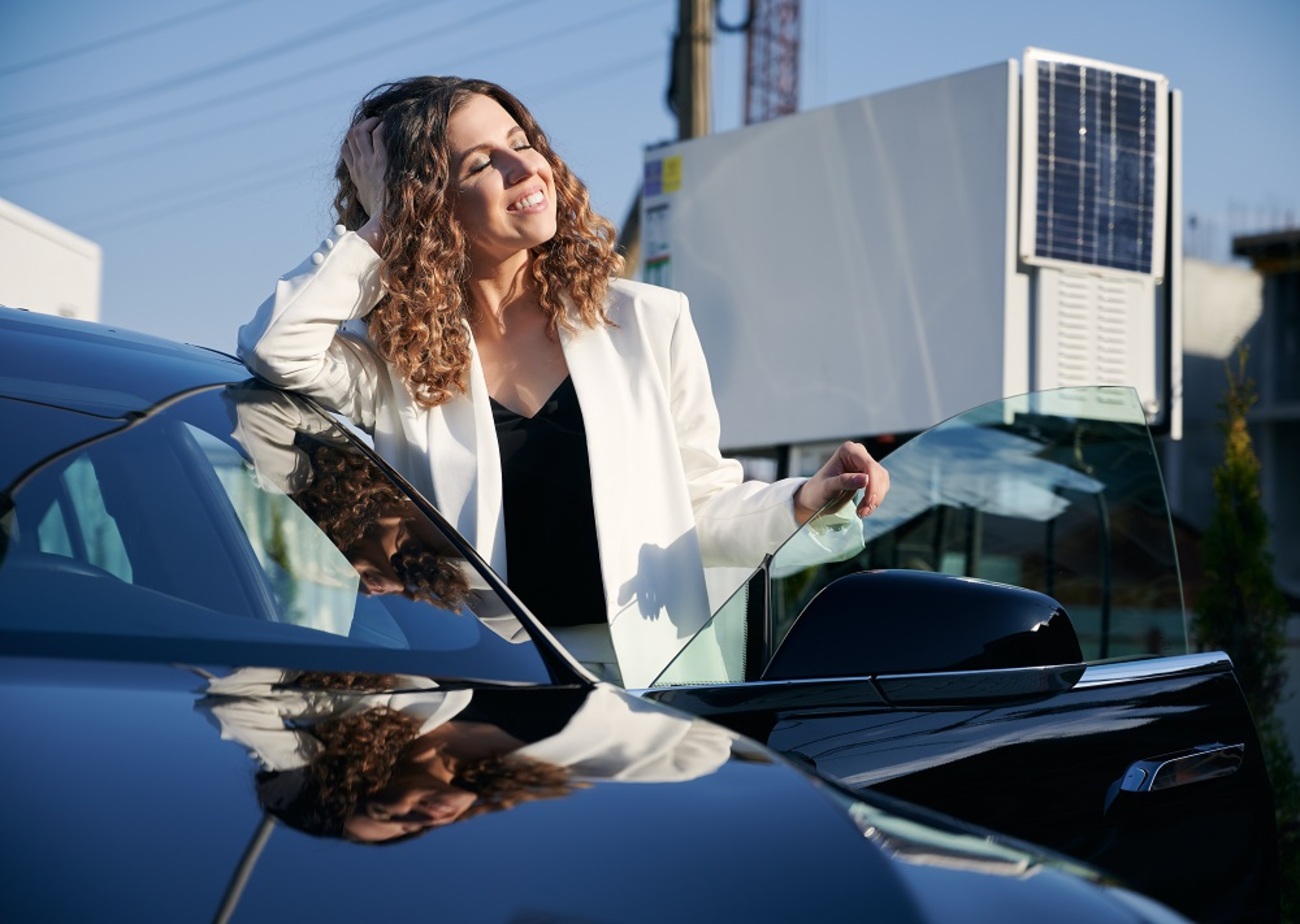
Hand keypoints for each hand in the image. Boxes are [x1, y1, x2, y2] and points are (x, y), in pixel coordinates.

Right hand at [342, 116, 387, 241]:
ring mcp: (368, 163)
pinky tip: (389, 128)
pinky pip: (378, 136)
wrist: (385, 221)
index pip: (346, 150)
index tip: (365, 136)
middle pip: (350, 136)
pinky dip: (382, 128)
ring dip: (369, 122)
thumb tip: (358, 195)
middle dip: (361, 125)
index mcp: (355, 175)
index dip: (352, 139)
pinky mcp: (381, 162)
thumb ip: (361, 196)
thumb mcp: (366, 204)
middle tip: (374, 124)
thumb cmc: (379, 215)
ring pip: (359, 132)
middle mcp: (359, 166)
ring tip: (380, 121)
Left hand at [793, 441, 888, 522]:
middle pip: (878, 473)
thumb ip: (844, 482)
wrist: (815, 497)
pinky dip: (875, 499)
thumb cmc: (817, 490)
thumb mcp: (827, 487)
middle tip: (864, 512)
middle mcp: (859, 453)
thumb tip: (865, 479)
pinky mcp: (870, 475)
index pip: (868, 465)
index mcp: (848, 450)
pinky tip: (865, 508)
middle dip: (874, 494)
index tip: (868, 502)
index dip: (872, 484)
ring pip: (882, 481)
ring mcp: (865, 464)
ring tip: (862, 513)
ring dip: (876, 498)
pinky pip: (880, 486)